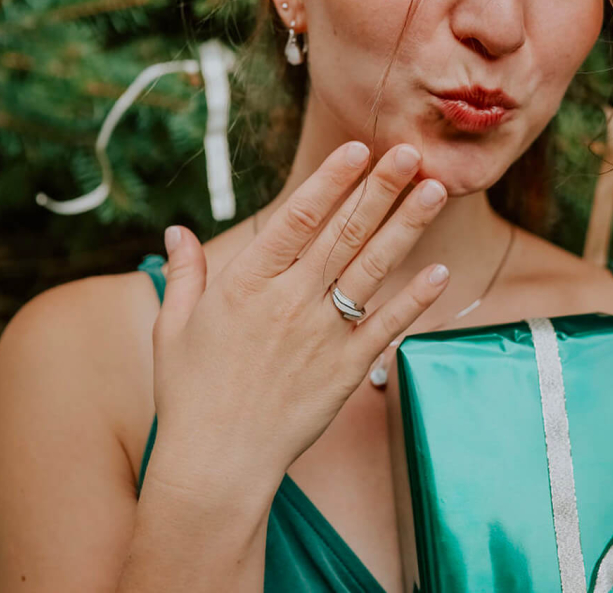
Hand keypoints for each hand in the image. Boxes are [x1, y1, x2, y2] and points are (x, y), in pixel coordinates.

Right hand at [145, 140, 450, 499]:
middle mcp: (289, 301)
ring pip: (372, 269)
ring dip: (407, 227)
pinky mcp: (345, 369)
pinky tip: (439, 270)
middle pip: (344, 233)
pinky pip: (385, 326)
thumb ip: (184, 274)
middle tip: (413, 152)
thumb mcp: (173, 328)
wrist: (216, 464)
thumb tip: (176, 231)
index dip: (331, 180)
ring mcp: (322, 335)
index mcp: (246, 284)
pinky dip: (413, 298)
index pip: (297, 218)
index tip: (358, 148)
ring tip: (435, 191)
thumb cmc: (189, 395)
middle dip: (381, 188)